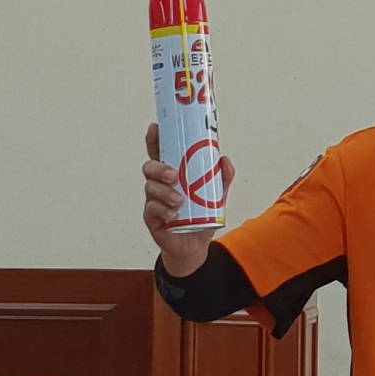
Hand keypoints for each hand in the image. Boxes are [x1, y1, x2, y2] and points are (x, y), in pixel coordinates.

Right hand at [142, 126, 219, 278]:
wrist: (194, 247)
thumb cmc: (201, 217)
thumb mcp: (216, 196)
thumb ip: (222, 178)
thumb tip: (225, 160)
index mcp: (172, 174)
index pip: (160, 152)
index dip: (155, 139)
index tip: (156, 128)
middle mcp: (160, 184)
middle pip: (150, 167)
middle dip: (159, 168)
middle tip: (174, 175)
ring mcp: (154, 201)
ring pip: (150, 187)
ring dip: (164, 191)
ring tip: (179, 200)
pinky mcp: (152, 218)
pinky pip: (152, 208)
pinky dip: (163, 209)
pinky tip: (173, 213)